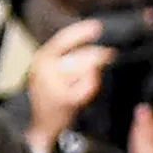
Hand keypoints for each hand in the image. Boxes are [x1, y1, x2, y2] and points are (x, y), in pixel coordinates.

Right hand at [26, 17, 117, 152]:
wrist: (42, 125)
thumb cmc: (51, 98)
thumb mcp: (54, 72)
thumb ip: (68, 58)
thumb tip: (94, 49)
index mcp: (42, 58)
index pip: (63, 39)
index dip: (81, 32)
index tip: (97, 27)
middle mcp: (45, 69)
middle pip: (80, 55)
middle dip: (98, 55)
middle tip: (110, 55)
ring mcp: (54, 84)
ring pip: (85, 70)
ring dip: (93, 74)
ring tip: (90, 80)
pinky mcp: (64, 98)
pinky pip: (87, 87)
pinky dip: (91, 87)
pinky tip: (88, 90)